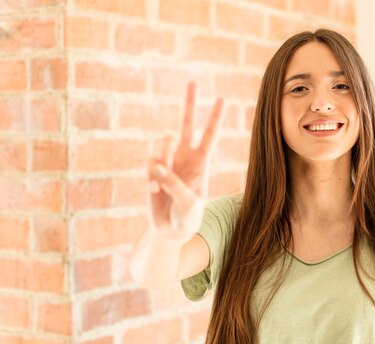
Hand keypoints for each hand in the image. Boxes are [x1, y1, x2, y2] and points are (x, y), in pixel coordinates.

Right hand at [148, 82, 223, 239]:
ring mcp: (168, 161)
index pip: (209, 135)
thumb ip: (176, 185)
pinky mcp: (152, 170)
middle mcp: (185, 156)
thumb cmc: (187, 218)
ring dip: (163, 159)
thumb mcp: (189, 205)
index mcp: (201, 162)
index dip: (214, 118)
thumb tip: (159, 167)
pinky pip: (150, 165)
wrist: (170, 230)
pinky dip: (152, 180)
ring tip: (162, 182)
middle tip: (192, 81)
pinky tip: (155, 194)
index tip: (222, 98)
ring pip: (163, 143)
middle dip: (189, 103)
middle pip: (186, 124)